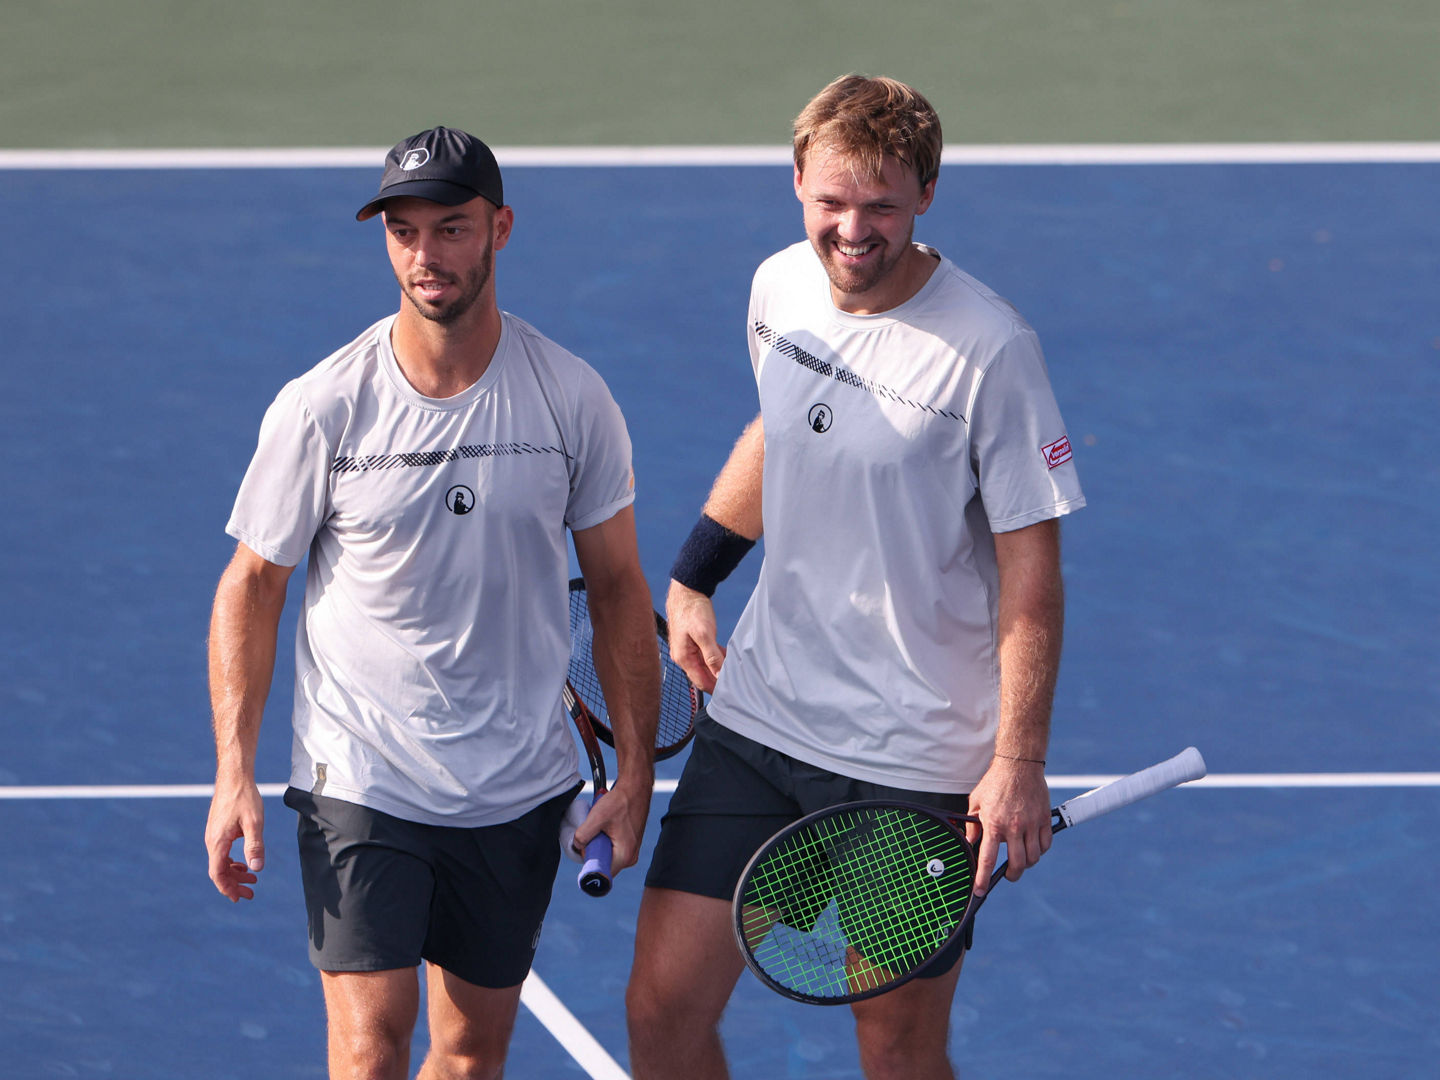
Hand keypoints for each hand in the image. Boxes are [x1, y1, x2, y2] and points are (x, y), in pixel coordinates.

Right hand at [205, 773, 265, 901]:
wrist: (234, 777)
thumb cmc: (245, 798)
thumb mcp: (254, 823)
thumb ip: (255, 846)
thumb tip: (257, 869)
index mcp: (218, 842)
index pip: (218, 874)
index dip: (228, 888)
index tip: (240, 898)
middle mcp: (212, 841)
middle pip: (219, 871)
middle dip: (234, 885)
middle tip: (251, 893)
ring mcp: (214, 836)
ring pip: (221, 863)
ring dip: (235, 874)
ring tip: (252, 879)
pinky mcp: (218, 831)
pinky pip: (222, 853)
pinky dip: (232, 863)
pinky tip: (244, 863)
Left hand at [573, 774, 651, 873]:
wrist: (635, 788)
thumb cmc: (620, 802)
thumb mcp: (597, 817)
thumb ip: (583, 835)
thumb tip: (576, 846)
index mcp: (624, 855)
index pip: (602, 873)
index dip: (590, 866)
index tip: (585, 852)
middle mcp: (630, 857)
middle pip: (604, 865)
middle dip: (593, 853)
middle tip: (592, 836)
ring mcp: (631, 851)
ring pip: (607, 856)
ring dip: (599, 846)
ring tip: (601, 829)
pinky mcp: (629, 844)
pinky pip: (612, 849)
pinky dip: (605, 841)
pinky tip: (606, 828)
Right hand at [665, 580, 724, 692]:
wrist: (687, 591)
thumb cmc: (692, 610)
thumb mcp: (704, 634)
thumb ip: (711, 656)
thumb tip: (718, 675)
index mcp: (683, 657)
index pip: (700, 681)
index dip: (715, 688)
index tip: (730, 692)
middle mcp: (683, 656)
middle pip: (702, 675)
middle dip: (718, 680)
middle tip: (736, 682)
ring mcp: (688, 649)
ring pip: (705, 666)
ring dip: (718, 669)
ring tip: (734, 671)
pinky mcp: (693, 642)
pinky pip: (705, 656)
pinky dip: (716, 658)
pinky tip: (727, 658)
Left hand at [965, 757, 1051, 894]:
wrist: (1018, 765)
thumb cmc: (996, 782)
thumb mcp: (976, 801)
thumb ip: (972, 824)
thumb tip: (970, 841)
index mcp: (993, 824)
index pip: (988, 858)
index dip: (983, 878)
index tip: (980, 889)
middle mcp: (1013, 827)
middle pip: (1017, 864)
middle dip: (1012, 875)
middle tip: (1008, 875)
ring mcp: (1031, 824)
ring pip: (1033, 857)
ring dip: (1026, 863)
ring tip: (1020, 860)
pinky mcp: (1044, 819)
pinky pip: (1046, 844)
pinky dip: (1040, 850)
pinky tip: (1033, 847)